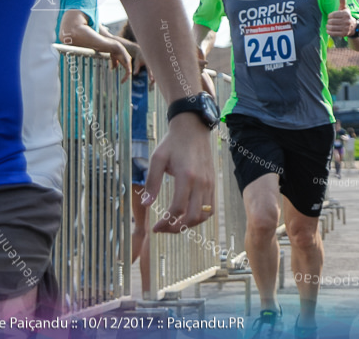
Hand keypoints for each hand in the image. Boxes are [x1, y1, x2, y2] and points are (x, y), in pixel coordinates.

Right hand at [106, 40, 132, 81]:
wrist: (114, 46)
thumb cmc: (113, 51)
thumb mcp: (114, 59)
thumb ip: (115, 63)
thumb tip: (114, 69)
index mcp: (126, 61)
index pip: (127, 70)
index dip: (125, 75)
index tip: (121, 80)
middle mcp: (128, 61)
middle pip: (129, 71)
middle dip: (126, 77)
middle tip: (122, 82)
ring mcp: (128, 61)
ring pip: (129, 71)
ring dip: (126, 77)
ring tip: (122, 81)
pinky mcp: (127, 61)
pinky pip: (128, 69)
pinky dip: (127, 74)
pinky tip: (125, 77)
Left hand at [142, 114, 215, 231]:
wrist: (193, 129)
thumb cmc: (173, 143)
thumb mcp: (157, 159)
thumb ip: (151, 182)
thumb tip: (146, 204)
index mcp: (186, 176)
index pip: (178, 208)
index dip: (165, 222)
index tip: (155, 227)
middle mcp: (201, 182)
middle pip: (193, 217)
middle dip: (176, 228)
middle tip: (164, 229)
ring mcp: (209, 183)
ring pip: (204, 215)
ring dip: (189, 225)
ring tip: (175, 225)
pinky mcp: (212, 183)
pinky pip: (210, 208)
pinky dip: (200, 217)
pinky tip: (187, 215)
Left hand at [326, 0, 356, 37]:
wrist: (354, 27)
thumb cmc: (346, 16)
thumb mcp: (345, 9)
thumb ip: (342, 2)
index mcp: (346, 14)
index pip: (332, 15)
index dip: (330, 15)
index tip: (330, 16)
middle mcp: (347, 21)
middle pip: (331, 21)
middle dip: (329, 21)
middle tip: (330, 21)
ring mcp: (345, 28)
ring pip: (331, 27)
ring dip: (328, 26)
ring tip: (328, 25)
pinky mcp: (343, 34)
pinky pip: (333, 33)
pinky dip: (329, 32)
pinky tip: (329, 30)